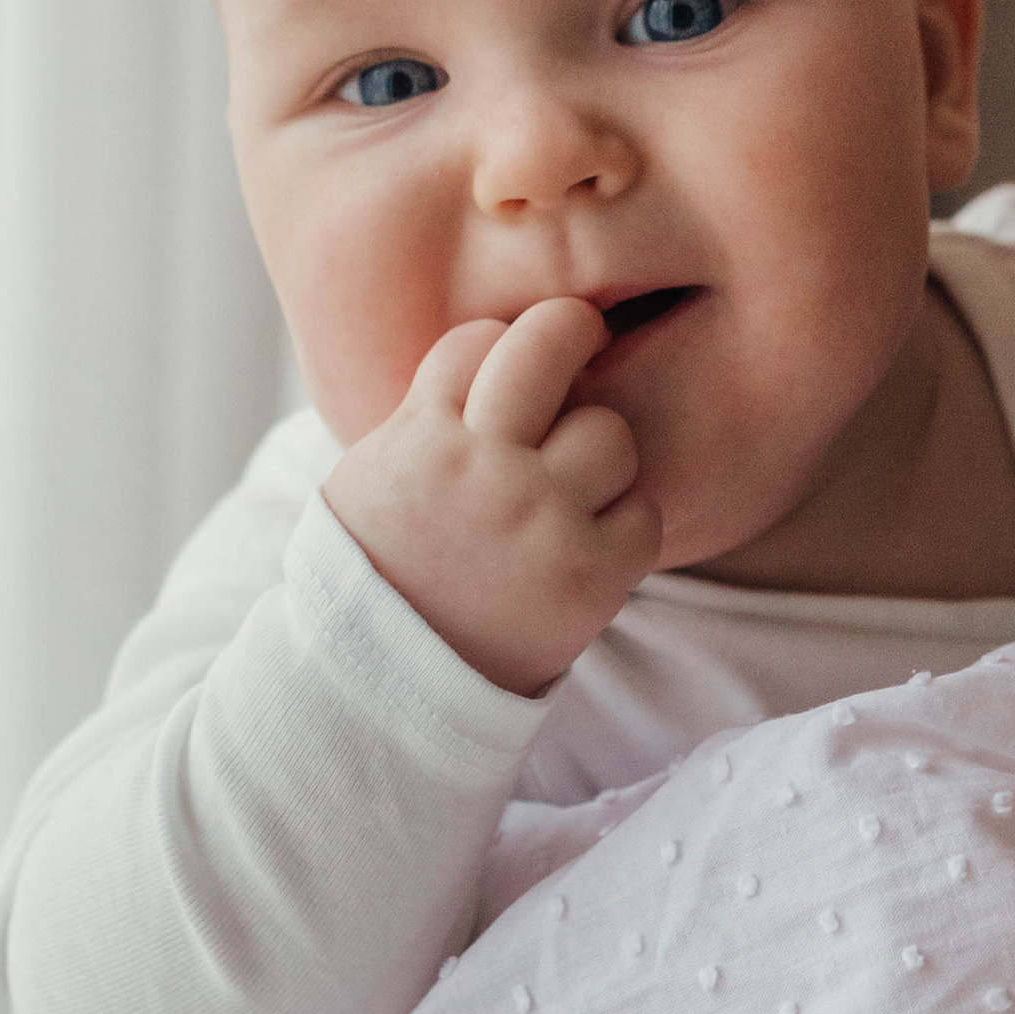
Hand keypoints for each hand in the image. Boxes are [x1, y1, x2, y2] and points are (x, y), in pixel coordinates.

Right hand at [321, 297, 661, 694]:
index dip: (492, 347)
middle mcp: (484, 467)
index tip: (500, 365)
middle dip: (571, 328)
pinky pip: (644, 513)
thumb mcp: (370, 477)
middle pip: (551, 345)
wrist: (388, 685)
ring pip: (610, 433)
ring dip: (599, 452)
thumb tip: (483, 354)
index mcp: (422, 439)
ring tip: (572, 486)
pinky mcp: (589, 574)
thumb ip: (424, 415)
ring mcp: (540, 519)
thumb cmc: (380, 572)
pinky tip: (591, 540)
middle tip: (582, 334)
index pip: (477, 341)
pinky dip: (625, 524)